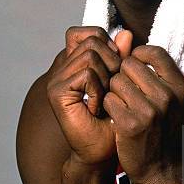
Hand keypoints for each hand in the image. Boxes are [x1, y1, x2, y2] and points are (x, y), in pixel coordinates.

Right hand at [47, 26, 131, 164]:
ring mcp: (58, 78)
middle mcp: (64, 67)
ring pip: (90, 56)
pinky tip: (95, 108)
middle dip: (112, 62)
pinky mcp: (56, 91)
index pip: (91, 33)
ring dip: (105, 79)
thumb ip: (122, 57)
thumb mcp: (123, 82)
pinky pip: (86, 74)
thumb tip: (126, 33)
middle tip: (111, 89)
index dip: (108, 44)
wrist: (102, 150)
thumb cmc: (113, 119)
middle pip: (93, 41)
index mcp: (78, 62)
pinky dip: (98, 91)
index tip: (116, 67)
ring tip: (103, 99)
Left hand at [103, 45, 183, 183]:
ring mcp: (149, 111)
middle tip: (125, 91)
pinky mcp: (130, 124)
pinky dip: (108, 107)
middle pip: (130, 64)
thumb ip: (165, 78)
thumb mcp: (179, 104)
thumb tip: (140, 51)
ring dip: (114, 92)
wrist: (166, 172)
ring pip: (115, 81)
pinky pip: (108, 100)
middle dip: (122, 75)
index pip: (155, 53)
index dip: (138, 54)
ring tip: (122, 106)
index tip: (133, 63)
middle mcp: (167, 96)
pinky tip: (117, 118)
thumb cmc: (170, 136)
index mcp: (180, 88)